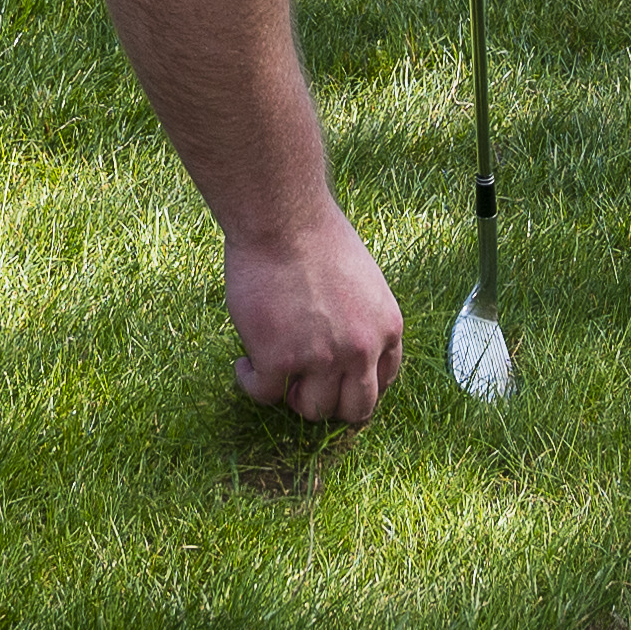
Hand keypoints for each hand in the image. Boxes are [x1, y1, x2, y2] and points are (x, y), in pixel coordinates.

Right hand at [225, 211, 405, 423]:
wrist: (283, 219)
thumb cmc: (316, 236)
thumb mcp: (364, 281)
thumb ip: (361, 318)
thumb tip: (343, 345)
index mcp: (386, 329)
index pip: (383, 382)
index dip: (355, 386)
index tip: (333, 381)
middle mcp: (361, 350)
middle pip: (355, 409)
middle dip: (329, 402)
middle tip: (303, 386)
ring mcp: (321, 359)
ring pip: (312, 410)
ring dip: (291, 396)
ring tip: (272, 371)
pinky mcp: (279, 360)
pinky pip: (264, 394)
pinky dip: (251, 382)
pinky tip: (244, 363)